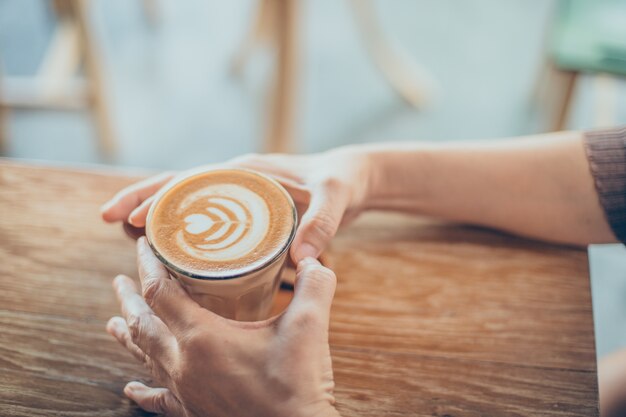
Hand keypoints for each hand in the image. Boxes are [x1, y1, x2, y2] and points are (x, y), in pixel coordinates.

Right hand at [100, 148, 371, 261]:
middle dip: (142, 199)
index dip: (158, 196)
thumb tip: (301, 259)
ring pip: (188, 205)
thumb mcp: (336, 196)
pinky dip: (186, 231)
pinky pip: (208, 221)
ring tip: (126, 236)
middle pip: (179, 189)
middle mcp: (237, 182)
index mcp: (246, 172)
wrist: (355, 181)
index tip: (130, 216)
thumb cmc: (342, 181)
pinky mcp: (247, 213)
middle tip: (107, 219)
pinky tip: (172, 251)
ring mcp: (239, 197)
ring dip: (158, 215)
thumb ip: (323, 223)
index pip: (192, 180)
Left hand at [106, 237, 339, 416]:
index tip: (144, 245)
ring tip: (113, 322)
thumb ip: (314, 285)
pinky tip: (130, 388)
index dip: (148, 265)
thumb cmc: (297, 385)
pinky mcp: (193, 410)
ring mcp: (185, 390)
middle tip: (119, 281)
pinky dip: (142, 390)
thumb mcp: (310, 327)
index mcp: (203, 337)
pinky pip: (158, 398)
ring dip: (128, 336)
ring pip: (145, 357)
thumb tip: (312, 258)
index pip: (160, 292)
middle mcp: (184, 363)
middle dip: (129, 299)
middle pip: (142, 324)